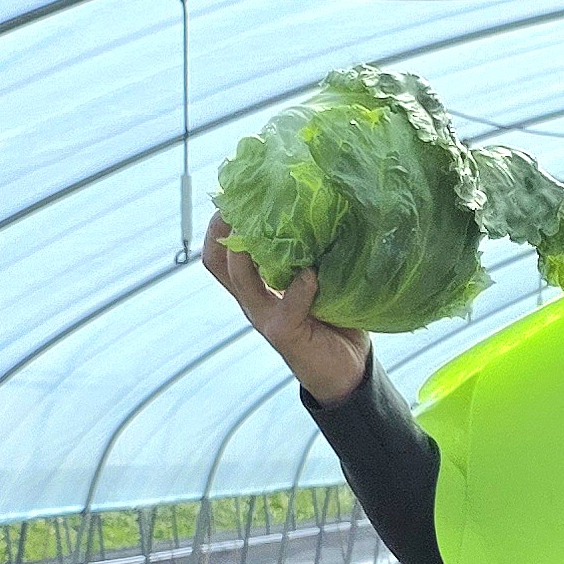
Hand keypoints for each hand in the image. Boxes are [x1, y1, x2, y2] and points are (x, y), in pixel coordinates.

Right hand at [203, 215, 373, 400]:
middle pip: (216, 260)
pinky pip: (287, 303)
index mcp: (257, 287)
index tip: (239, 191)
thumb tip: (325, 211)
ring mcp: (263, 316)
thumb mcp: (319, 283)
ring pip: (239, 276)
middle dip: (223, 226)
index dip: (221, 221)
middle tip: (241, 200)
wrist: (347, 372)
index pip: (220, 251)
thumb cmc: (336, 322)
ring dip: (248, 248)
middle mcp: (252, 300)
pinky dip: (300, 286)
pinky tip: (313, 274)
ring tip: (264, 224)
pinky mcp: (282, 332)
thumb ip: (313, 255)